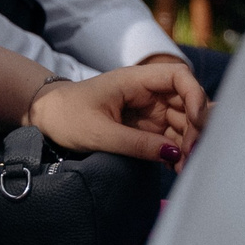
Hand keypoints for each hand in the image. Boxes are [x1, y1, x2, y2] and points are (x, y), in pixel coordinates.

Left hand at [23, 62, 208, 161]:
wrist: (47, 118)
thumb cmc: (67, 116)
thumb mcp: (99, 133)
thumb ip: (136, 144)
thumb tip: (174, 154)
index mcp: (136, 81)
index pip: (179, 77)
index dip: (195, 95)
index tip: (197, 120)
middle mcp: (147, 93)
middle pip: (186, 103)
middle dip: (195, 127)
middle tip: (190, 155)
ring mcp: (148, 111)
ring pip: (181, 122)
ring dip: (187, 144)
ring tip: (184, 168)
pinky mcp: (144, 128)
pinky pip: (168, 138)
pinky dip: (176, 152)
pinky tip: (176, 168)